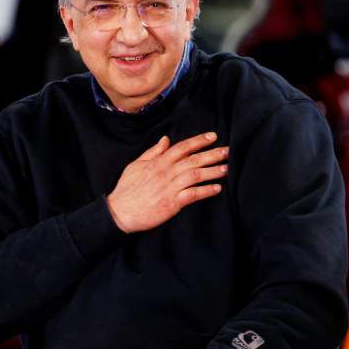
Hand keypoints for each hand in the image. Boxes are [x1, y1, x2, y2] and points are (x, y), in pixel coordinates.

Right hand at [106, 132, 227, 232]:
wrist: (120, 211)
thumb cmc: (127, 189)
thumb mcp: (136, 165)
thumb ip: (152, 152)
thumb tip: (165, 139)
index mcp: (158, 162)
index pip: (182, 147)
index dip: (198, 141)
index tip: (212, 137)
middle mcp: (166, 172)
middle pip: (193, 160)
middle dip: (212, 154)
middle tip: (228, 151)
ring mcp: (170, 188)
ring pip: (196, 175)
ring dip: (213, 171)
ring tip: (226, 168)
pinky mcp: (172, 203)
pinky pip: (193, 194)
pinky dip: (206, 191)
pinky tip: (217, 188)